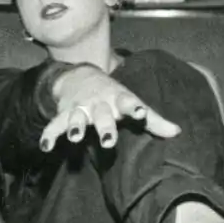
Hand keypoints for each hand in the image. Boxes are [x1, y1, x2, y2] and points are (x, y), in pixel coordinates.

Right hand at [40, 64, 180, 151]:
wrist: (80, 76)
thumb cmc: (113, 96)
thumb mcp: (131, 102)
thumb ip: (153, 120)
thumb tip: (178, 132)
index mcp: (118, 99)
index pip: (129, 102)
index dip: (135, 108)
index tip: (141, 113)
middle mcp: (99, 103)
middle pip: (102, 115)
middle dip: (104, 127)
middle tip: (108, 142)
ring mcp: (80, 108)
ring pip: (77, 118)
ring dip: (75, 127)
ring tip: (75, 138)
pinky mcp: (64, 113)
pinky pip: (54, 124)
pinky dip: (49, 134)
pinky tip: (45, 146)